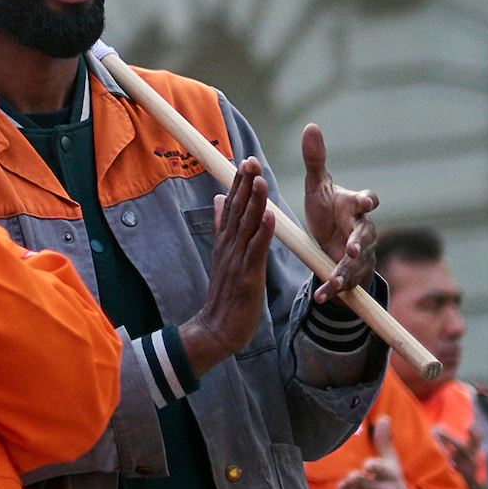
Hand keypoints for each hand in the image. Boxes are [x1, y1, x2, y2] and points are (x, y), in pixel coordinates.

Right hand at [177, 157, 277, 371]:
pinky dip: (263, 232)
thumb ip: (221, 226)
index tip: (245, 162)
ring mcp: (237, 261)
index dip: (239, 184)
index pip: (232, 206)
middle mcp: (229, 246)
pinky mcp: (248, 276)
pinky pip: (257, 250)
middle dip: (245, 185)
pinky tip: (269, 216)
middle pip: (238, 210)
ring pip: (247, 226)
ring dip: (254, 202)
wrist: (218, 327)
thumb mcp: (222, 256)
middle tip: (251, 161)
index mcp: (225, 241)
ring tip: (260, 180)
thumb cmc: (225, 294)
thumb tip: (219, 199)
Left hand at [298, 123, 380, 296]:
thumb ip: (315, 160)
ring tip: (335, 280)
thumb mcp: (317, 186)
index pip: (368, 200)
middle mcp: (363, 229)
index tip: (365, 202)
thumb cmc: (327, 210)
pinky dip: (334, 288)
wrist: (331, 243)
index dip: (367, 202)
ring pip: (357, 263)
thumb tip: (311, 126)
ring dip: (346, 271)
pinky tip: (321, 296)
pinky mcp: (353, 273)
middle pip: (366, 235)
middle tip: (351, 248)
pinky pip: (346, 281)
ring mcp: (361, 253)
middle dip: (359, 243)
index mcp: (355, 206)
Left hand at [338, 447, 410, 488]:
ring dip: (348, 486)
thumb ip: (385, 441)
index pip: (382, 470)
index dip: (372, 467)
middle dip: (354, 478)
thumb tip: (384, 418)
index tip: (367, 466)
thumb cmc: (391, 481)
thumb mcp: (391, 462)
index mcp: (393, 475)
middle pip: (362, 482)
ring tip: (352, 483)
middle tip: (353, 475)